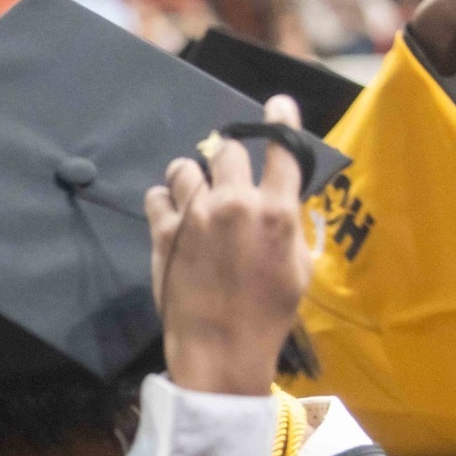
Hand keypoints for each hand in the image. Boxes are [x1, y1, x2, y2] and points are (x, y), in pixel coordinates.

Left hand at [144, 95, 310, 397]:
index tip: (276, 106)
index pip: (283, 149)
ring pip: (186, 167)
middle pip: (229, 150)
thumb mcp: (299, 267)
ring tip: (194, 195)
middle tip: (227, 176)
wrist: (220, 349)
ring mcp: (195, 216)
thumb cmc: (268, 314)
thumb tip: (283, 200)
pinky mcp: (163, 232)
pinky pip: (156, 195)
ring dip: (191, 176)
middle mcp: (235, 204)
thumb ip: (290, 225)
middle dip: (229, 159)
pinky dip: (163, 201)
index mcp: (277, 212)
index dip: (280, 122)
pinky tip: (171, 215)